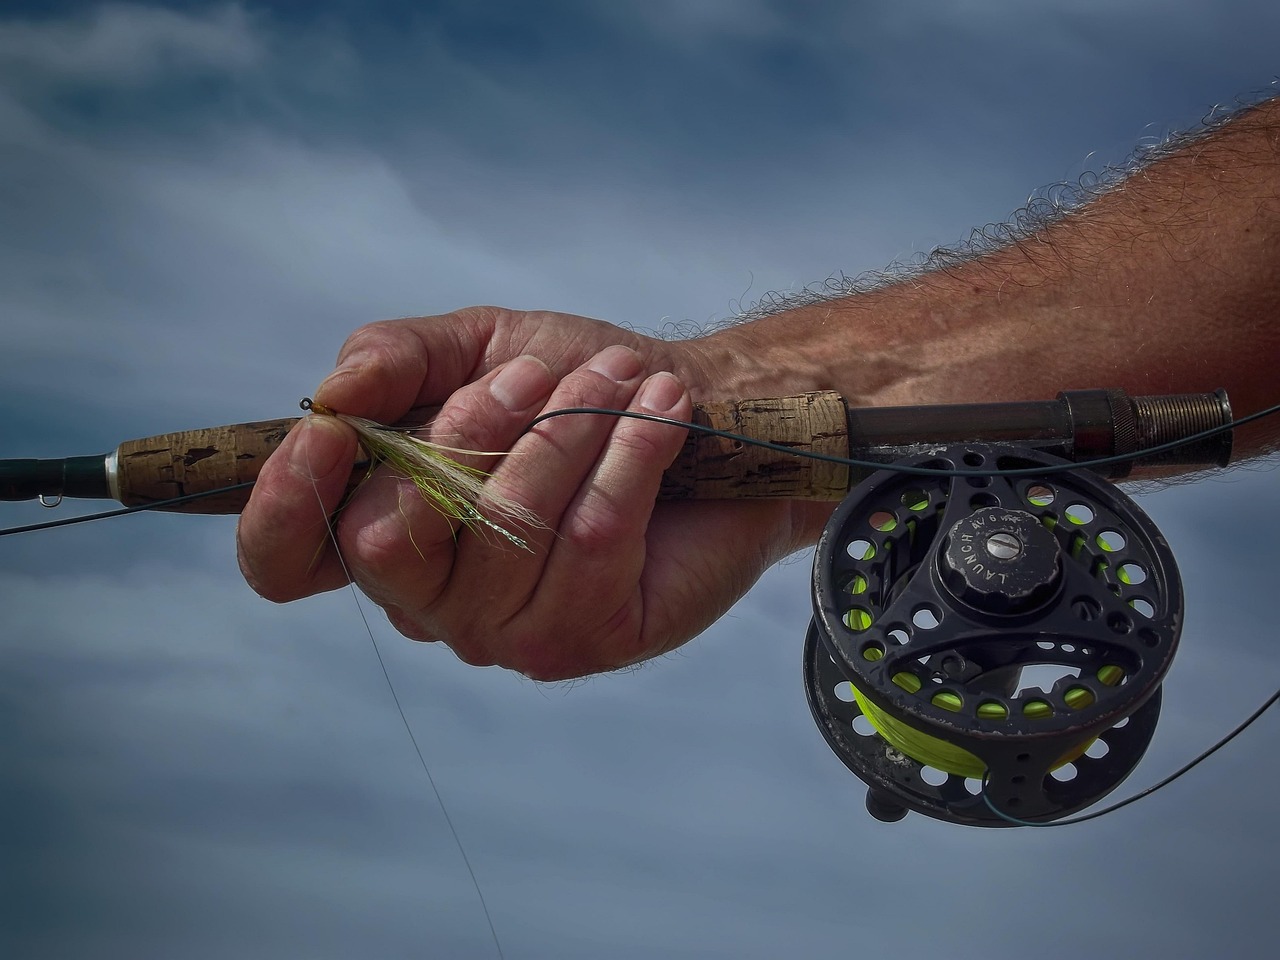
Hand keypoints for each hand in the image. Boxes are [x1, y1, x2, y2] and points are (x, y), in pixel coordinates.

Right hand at [236, 307, 812, 678]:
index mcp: (384, 528)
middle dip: (465, 436)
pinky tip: (661, 410)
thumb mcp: (481, 348)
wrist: (705, 415)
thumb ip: (397, 360)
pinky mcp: (585, 640)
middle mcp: (430, 601)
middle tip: (537, 375)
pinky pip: (590, 540)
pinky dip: (630, 454)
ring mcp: (503, 634)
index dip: (284, 508)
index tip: (329, 432)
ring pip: (503, 531)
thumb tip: (332, 394)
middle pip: (388, 544)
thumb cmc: (578, 385)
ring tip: (624, 378)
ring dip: (569, 430)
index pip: (286, 561)